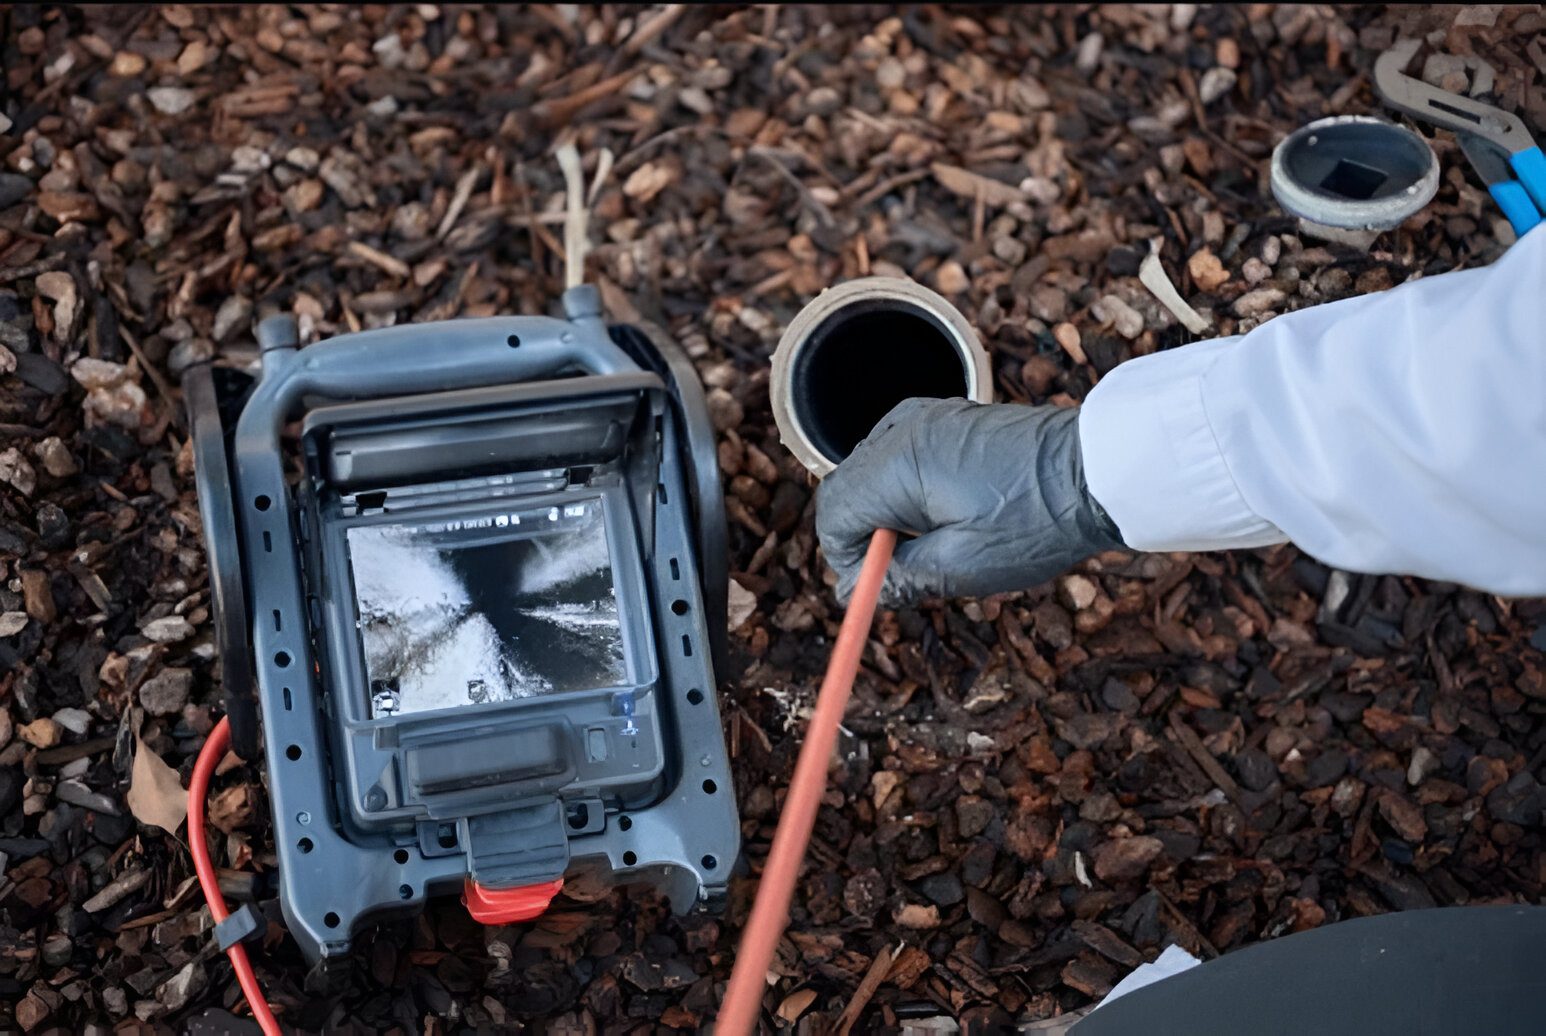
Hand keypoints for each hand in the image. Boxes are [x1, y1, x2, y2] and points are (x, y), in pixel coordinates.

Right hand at [815, 397, 1124, 606]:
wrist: (1100, 471)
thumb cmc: (1038, 518)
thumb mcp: (962, 566)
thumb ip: (897, 578)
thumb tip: (852, 592)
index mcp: (897, 463)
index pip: (833, 513)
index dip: (845, 559)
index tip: (876, 586)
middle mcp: (901, 429)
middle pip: (844, 489)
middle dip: (861, 536)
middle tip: (902, 572)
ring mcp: (923, 417)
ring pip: (868, 473)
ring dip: (883, 514)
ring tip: (933, 543)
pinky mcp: (944, 418)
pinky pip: (897, 456)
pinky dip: (903, 490)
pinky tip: (943, 513)